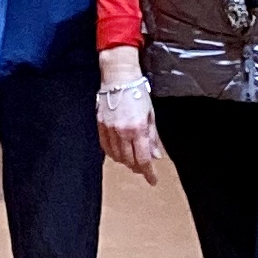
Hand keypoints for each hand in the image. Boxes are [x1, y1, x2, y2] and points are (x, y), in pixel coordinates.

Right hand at [97, 63, 161, 184]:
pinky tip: (119, 152)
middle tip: (143, 168)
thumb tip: (156, 156)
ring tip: (132, 159)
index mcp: (138, 128)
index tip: (152, 180)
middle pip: (129, 161)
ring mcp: (110, 130)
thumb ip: (152, 137)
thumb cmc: (137, 92)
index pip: (143, 159)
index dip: (149, 173)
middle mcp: (122, 132)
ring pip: (117, 157)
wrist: (118, 77)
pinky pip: (106, 148)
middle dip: (138, 168)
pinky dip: (114, 154)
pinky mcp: (101, 126)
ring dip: (126, 162)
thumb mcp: (150, 114)